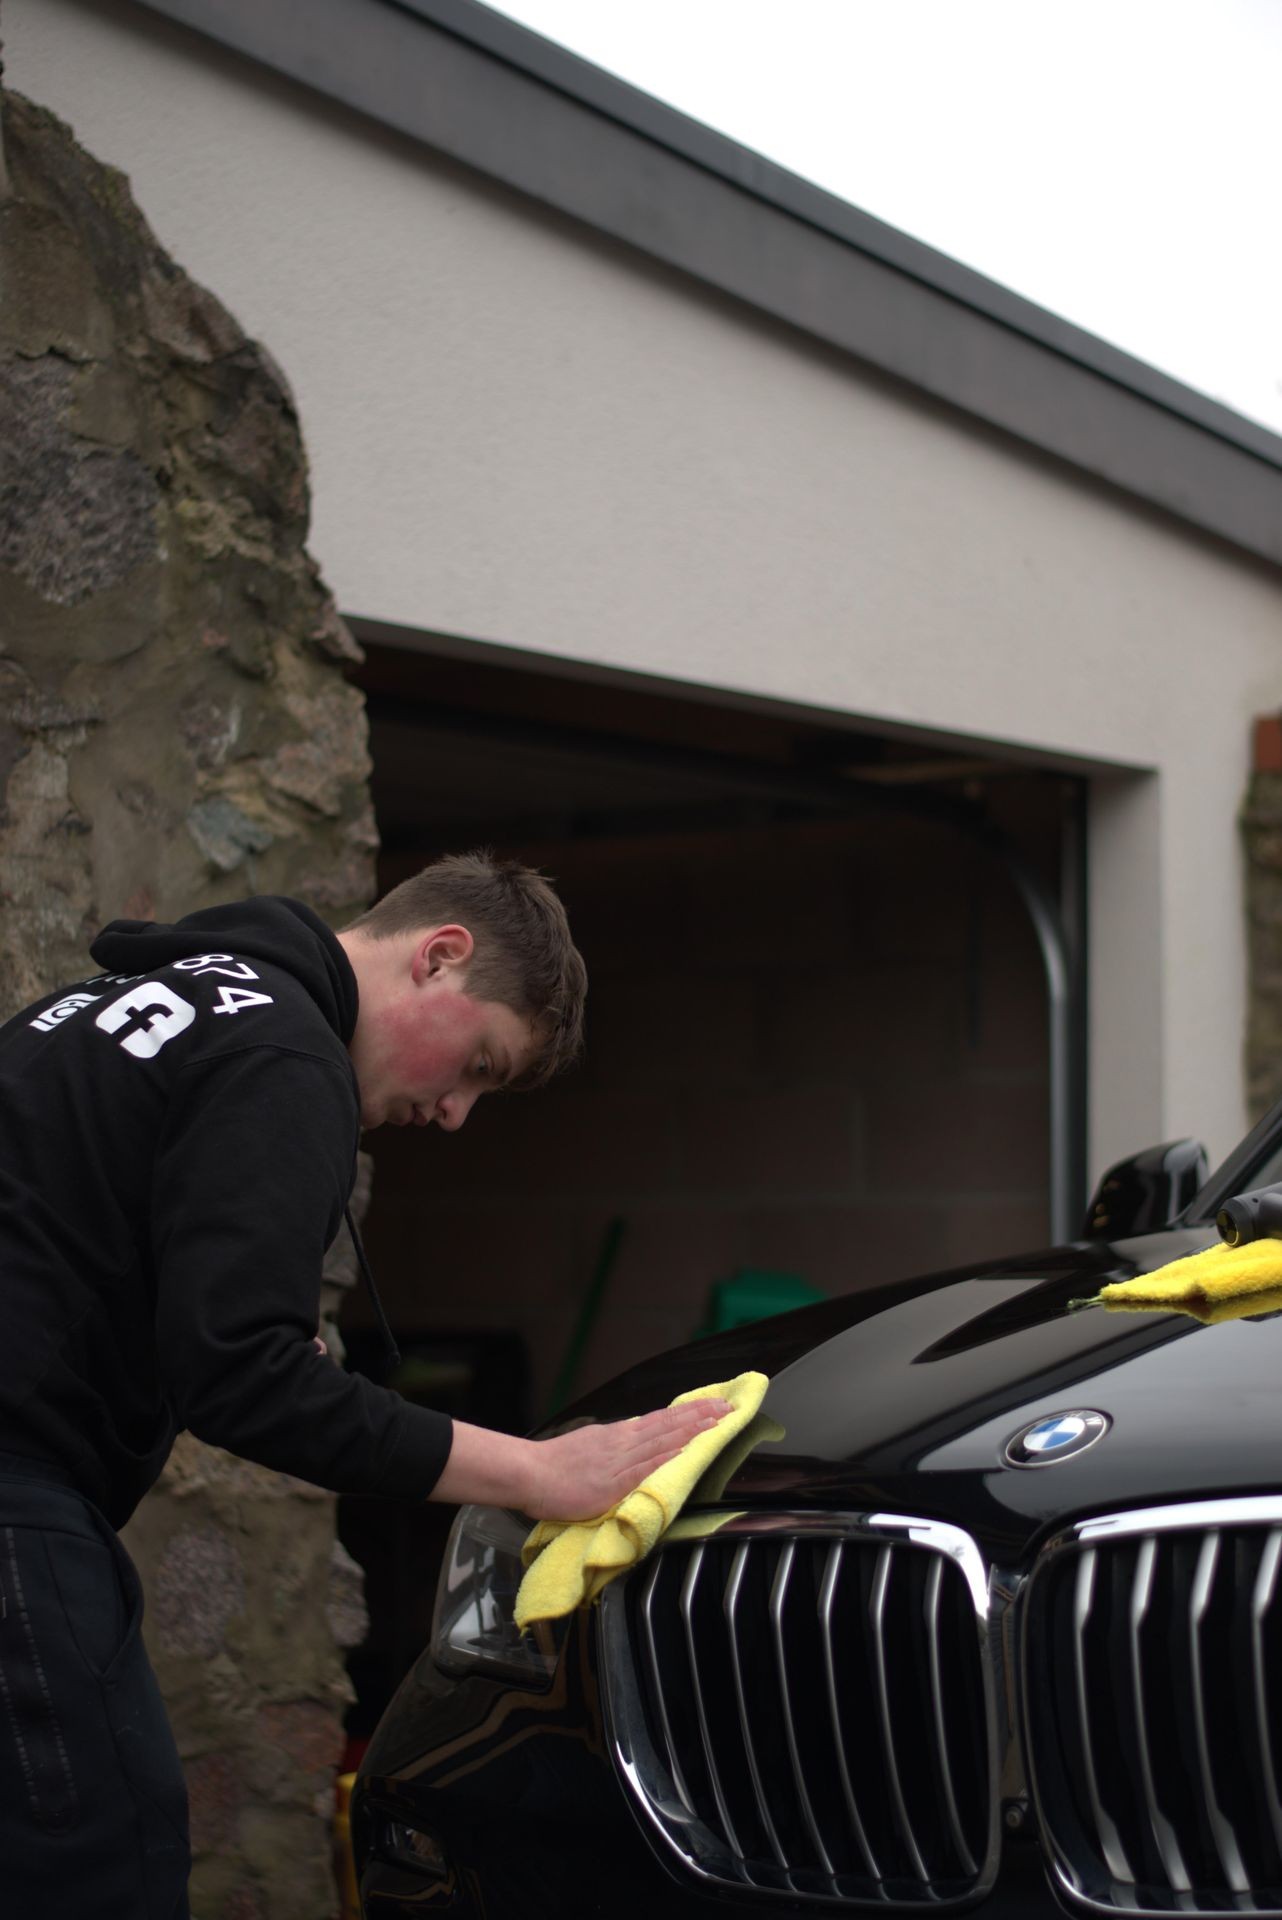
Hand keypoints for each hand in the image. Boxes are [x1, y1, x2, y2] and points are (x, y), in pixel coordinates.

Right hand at [523, 1399, 731, 1521]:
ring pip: (661, 1441)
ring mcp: (618, 1462)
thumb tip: (633, 1440)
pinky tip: (683, 1451)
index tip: (711, 1405)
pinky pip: (643, 1469)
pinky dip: (664, 1458)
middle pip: (667, 1425)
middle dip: (699, 1416)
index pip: (659, 1420)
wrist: (530, 1474)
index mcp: (617, 1435)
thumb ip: (612, 1446)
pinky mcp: (611, 1484)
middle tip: (727, 1406)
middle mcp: (622, 1442)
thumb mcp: (588, 1445)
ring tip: (716, 1422)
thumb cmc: (553, 1465)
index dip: (687, 1413)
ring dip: (691, 1431)